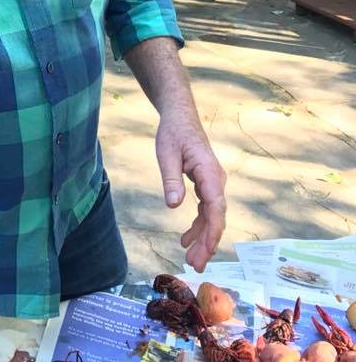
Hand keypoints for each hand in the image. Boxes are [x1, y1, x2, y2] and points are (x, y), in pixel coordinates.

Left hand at [155, 113, 226, 271]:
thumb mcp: (167, 154)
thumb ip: (171, 180)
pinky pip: (206, 210)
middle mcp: (216, 180)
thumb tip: (174, 205)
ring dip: (203, 238)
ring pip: (212, 216)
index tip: (206, 251)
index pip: (216, 207)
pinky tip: (186, 239)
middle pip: (216, 216)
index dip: (212, 231)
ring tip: (190, 259)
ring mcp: (212, 183)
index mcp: (209, 172)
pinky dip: (198, 226)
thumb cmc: (173, 133)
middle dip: (207, 243)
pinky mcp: (206, 184)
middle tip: (195, 265)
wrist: (180, 117)